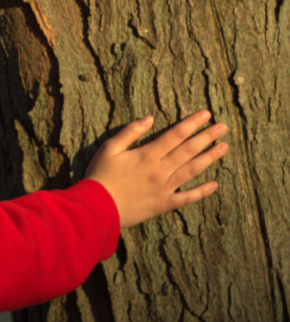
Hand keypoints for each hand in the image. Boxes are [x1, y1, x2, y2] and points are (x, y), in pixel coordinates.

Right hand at [86, 111, 228, 227]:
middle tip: (223, 127)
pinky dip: (202, 192)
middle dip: (207, 137)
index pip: (175, 135)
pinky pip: (187, 198)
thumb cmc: (100, 176)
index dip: (192, 123)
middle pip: (189, 150)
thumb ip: (129, 132)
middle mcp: (161, 170)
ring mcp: (165, 188)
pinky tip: (214, 184)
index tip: (207, 114)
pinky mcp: (164, 204)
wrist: (98, 207)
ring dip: (210, 158)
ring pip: (192, 170)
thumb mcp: (109, 148)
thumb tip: (149, 119)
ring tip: (224, 147)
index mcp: (147, 155)